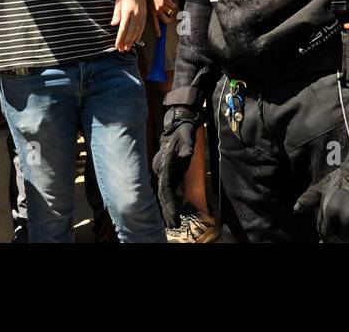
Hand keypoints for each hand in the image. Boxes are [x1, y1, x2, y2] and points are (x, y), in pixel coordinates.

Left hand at [110, 0, 144, 50]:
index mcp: (128, 11)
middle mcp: (136, 14)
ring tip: (128, 47)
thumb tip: (113, 24)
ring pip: (137, 31)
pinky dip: (139, 35)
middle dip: (126, 42)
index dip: (120, 38)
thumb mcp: (118, 2)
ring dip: (132, 41)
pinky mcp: (144, 14)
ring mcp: (141, 15)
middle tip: (122, 49)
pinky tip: (136, 40)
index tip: (117, 45)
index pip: (123, 28)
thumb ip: (116, 14)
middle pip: (131, 32)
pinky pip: (142, 27)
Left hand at [151, 0, 175, 28]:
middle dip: (169, 19)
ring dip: (172, 11)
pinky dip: (174, 5)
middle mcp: (156, 9)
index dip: (157, 30)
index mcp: (152, 10)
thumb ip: (156, 10)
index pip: (155, 23)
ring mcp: (162, 6)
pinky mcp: (167, 1)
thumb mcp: (152, 2)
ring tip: (169, 5)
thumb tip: (161, 19)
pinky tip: (171, 0)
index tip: (159, 36)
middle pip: (166, 21)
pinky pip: (174, 8)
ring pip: (171, 14)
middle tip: (169, 14)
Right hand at [153, 108, 200, 227]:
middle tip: (173, 225)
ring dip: (167, 207)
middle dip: (168, 210)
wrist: (177, 123)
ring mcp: (163, 170)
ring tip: (171, 222)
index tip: (174, 215)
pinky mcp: (168, 171)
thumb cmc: (184, 131)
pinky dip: (169, 200)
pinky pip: (167, 188)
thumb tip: (186, 155)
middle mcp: (161, 168)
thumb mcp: (187, 136)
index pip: (167, 187)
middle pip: (163, 193)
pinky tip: (172, 209)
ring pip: (164, 192)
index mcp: (165, 163)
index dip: (170, 202)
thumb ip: (187, 147)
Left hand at [294, 147, 348, 241]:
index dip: (329, 233)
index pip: (326, 234)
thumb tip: (296, 209)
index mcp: (330, 210)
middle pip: (342, 238)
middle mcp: (346, 218)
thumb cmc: (346, 178)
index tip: (335, 228)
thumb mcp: (325, 185)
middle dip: (344, 233)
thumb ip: (309, 198)